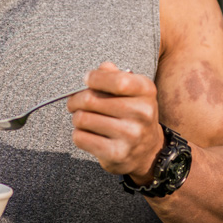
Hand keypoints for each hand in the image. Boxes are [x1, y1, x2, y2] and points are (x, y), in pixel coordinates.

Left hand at [68, 61, 162, 182]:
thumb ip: (115, 75)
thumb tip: (102, 69)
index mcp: (146, 91)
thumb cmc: (133, 114)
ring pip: (82, 119)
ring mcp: (130, 135)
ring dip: (77, 117)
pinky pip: (81, 138)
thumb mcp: (132, 90)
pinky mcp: (117, 154)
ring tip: (83, 119)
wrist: (148, 150)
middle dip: (76, 100)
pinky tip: (88, 134)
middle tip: (75, 103)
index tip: (87, 80)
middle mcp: (142, 113)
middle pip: (90, 99)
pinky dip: (78, 134)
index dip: (94, 78)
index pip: (117, 81)